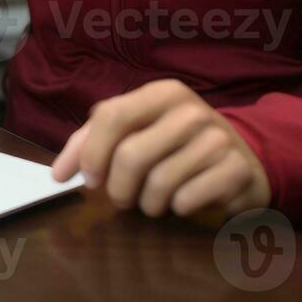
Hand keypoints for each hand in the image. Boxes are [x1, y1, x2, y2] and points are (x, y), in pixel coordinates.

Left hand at [51, 79, 269, 218]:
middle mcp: (189, 110)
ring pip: (159, 183)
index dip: (92, 152)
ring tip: (155, 201)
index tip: (89, 180)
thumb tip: (58, 174)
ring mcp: (217, 138)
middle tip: (123, 199)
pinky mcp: (236, 169)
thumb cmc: (177, 146)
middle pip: (131, 156)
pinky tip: (185, 201)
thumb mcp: (140, 131)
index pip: (111, 115)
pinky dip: (178, 208)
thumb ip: (94, 143)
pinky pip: (187, 199)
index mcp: (161, 93)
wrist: (243, 159)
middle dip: (119, 189)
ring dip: (149, 204)